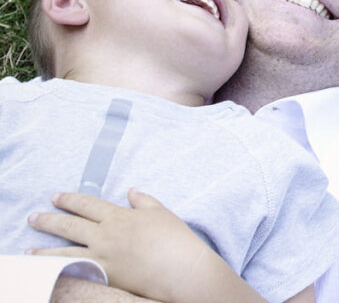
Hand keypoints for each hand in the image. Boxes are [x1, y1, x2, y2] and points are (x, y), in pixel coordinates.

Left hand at [28, 189, 219, 302]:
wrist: (180, 267)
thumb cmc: (175, 238)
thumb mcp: (161, 213)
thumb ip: (144, 201)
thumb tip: (131, 191)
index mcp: (119, 217)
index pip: (87, 204)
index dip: (69, 200)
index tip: (55, 197)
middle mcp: (106, 235)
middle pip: (70, 226)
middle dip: (49, 220)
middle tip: (34, 217)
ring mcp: (102, 257)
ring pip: (65, 251)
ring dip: (44, 250)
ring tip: (29, 249)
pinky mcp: (104, 276)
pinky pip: (75, 271)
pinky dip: (59, 270)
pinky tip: (49, 269)